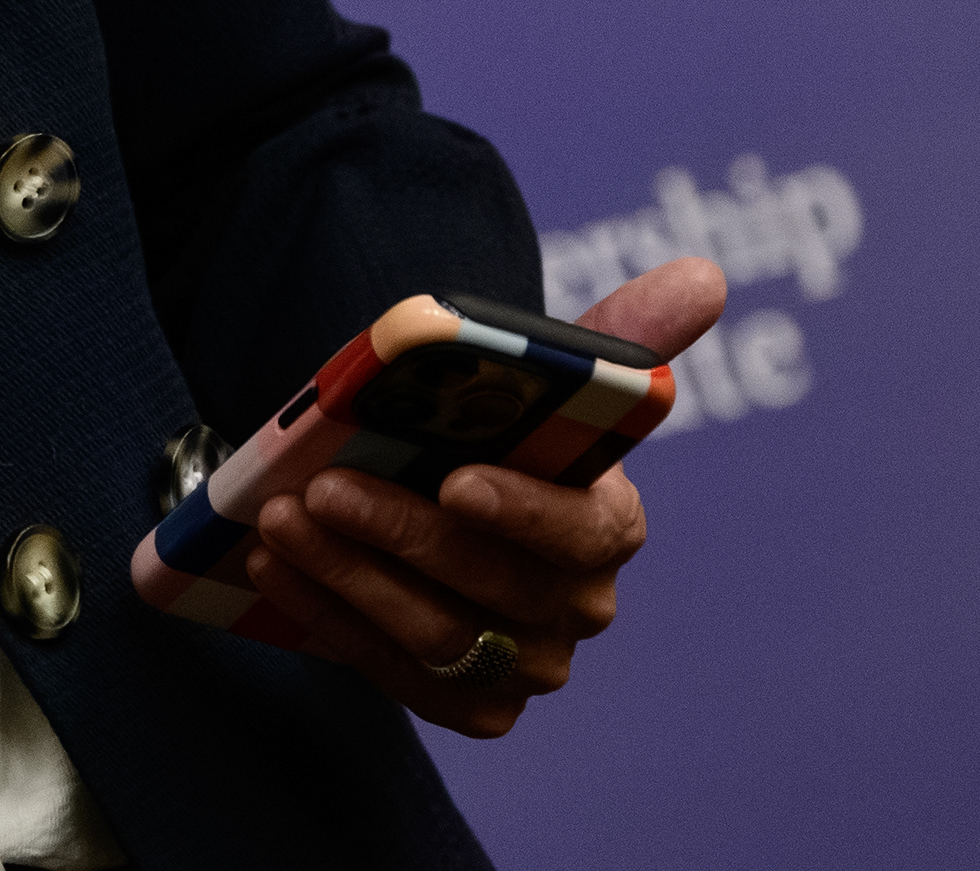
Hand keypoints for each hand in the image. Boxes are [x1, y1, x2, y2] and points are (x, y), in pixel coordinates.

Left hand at [240, 256, 725, 738]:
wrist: (432, 502)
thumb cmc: (492, 437)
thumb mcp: (542, 381)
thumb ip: (616, 336)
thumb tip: (703, 277)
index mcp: (608, 524)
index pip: (583, 530)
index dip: (523, 512)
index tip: (456, 480)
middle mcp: (577, 605)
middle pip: (492, 585)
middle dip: (401, 534)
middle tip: (323, 487)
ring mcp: (526, 663)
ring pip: (436, 635)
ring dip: (349, 576)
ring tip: (280, 518)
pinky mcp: (470, 702)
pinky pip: (396, 675)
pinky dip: (329, 618)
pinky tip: (275, 566)